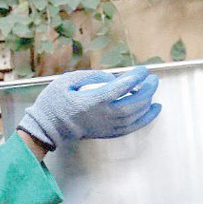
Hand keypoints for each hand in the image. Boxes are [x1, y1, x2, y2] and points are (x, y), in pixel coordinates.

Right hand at [17, 66, 161, 149]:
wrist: (48, 128)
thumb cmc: (55, 101)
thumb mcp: (67, 80)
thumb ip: (92, 76)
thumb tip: (113, 78)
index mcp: (92, 101)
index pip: (121, 88)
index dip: (135, 78)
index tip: (143, 70)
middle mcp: (103, 116)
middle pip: (133, 104)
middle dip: (147, 91)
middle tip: (153, 80)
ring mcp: (107, 127)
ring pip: (135, 116)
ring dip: (148, 103)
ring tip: (153, 90)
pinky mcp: (108, 133)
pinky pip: (132, 127)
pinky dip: (146, 118)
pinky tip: (154, 109)